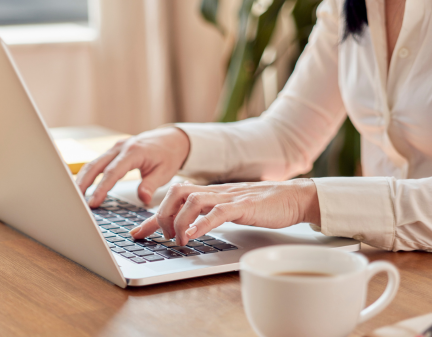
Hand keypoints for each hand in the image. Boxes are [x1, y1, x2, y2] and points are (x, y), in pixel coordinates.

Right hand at [76, 127, 189, 207]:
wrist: (171, 139)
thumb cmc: (169, 154)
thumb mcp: (165, 172)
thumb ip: (151, 185)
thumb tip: (143, 199)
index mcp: (134, 152)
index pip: (112, 172)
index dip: (101, 188)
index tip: (93, 202)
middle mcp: (121, 147)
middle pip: (96, 165)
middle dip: (83, 183)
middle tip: (76, 201)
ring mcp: (116, 148)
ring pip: (93, 163)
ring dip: (83, 179)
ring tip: (76, 196)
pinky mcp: (114, 151)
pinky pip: (97, 162)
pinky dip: (89, 174)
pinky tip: (82, 186)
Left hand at [130, 179, 320, 245]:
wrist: (295, 197)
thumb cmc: (264, 206)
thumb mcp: (229, 211)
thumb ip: (209, 216)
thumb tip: (188, 230)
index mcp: (209, 193)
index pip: (173, 200)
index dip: (152, 217)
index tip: (137, 234)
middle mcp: (215, 191)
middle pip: (176, 192)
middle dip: (162, 215)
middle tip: (162, 236)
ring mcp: (229, 197)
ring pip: (192, 199)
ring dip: (179, 221)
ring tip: (178, 240)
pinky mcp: (244, 206)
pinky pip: (218, 212)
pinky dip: (202, 223)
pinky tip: (193, 235)